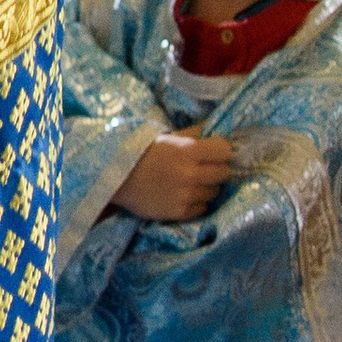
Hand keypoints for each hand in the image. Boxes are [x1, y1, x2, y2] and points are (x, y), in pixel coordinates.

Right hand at [112, 130, 238, 222]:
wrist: (116, 178)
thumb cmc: (142, 153)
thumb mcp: (167, 137)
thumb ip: (194, 133)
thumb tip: (217, 129)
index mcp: (187, 150)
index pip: (225, 150)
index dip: (221, 151)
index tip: (214, 152)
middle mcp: (190, 173)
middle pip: (224, 173)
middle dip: (216, 169)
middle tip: (204, 169)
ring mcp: (185, 194)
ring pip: (214, 192)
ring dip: (206, 187)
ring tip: (191, 183)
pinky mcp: (179, 212)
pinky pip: (202, 208)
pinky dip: (196, 202)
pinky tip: (184, 195)